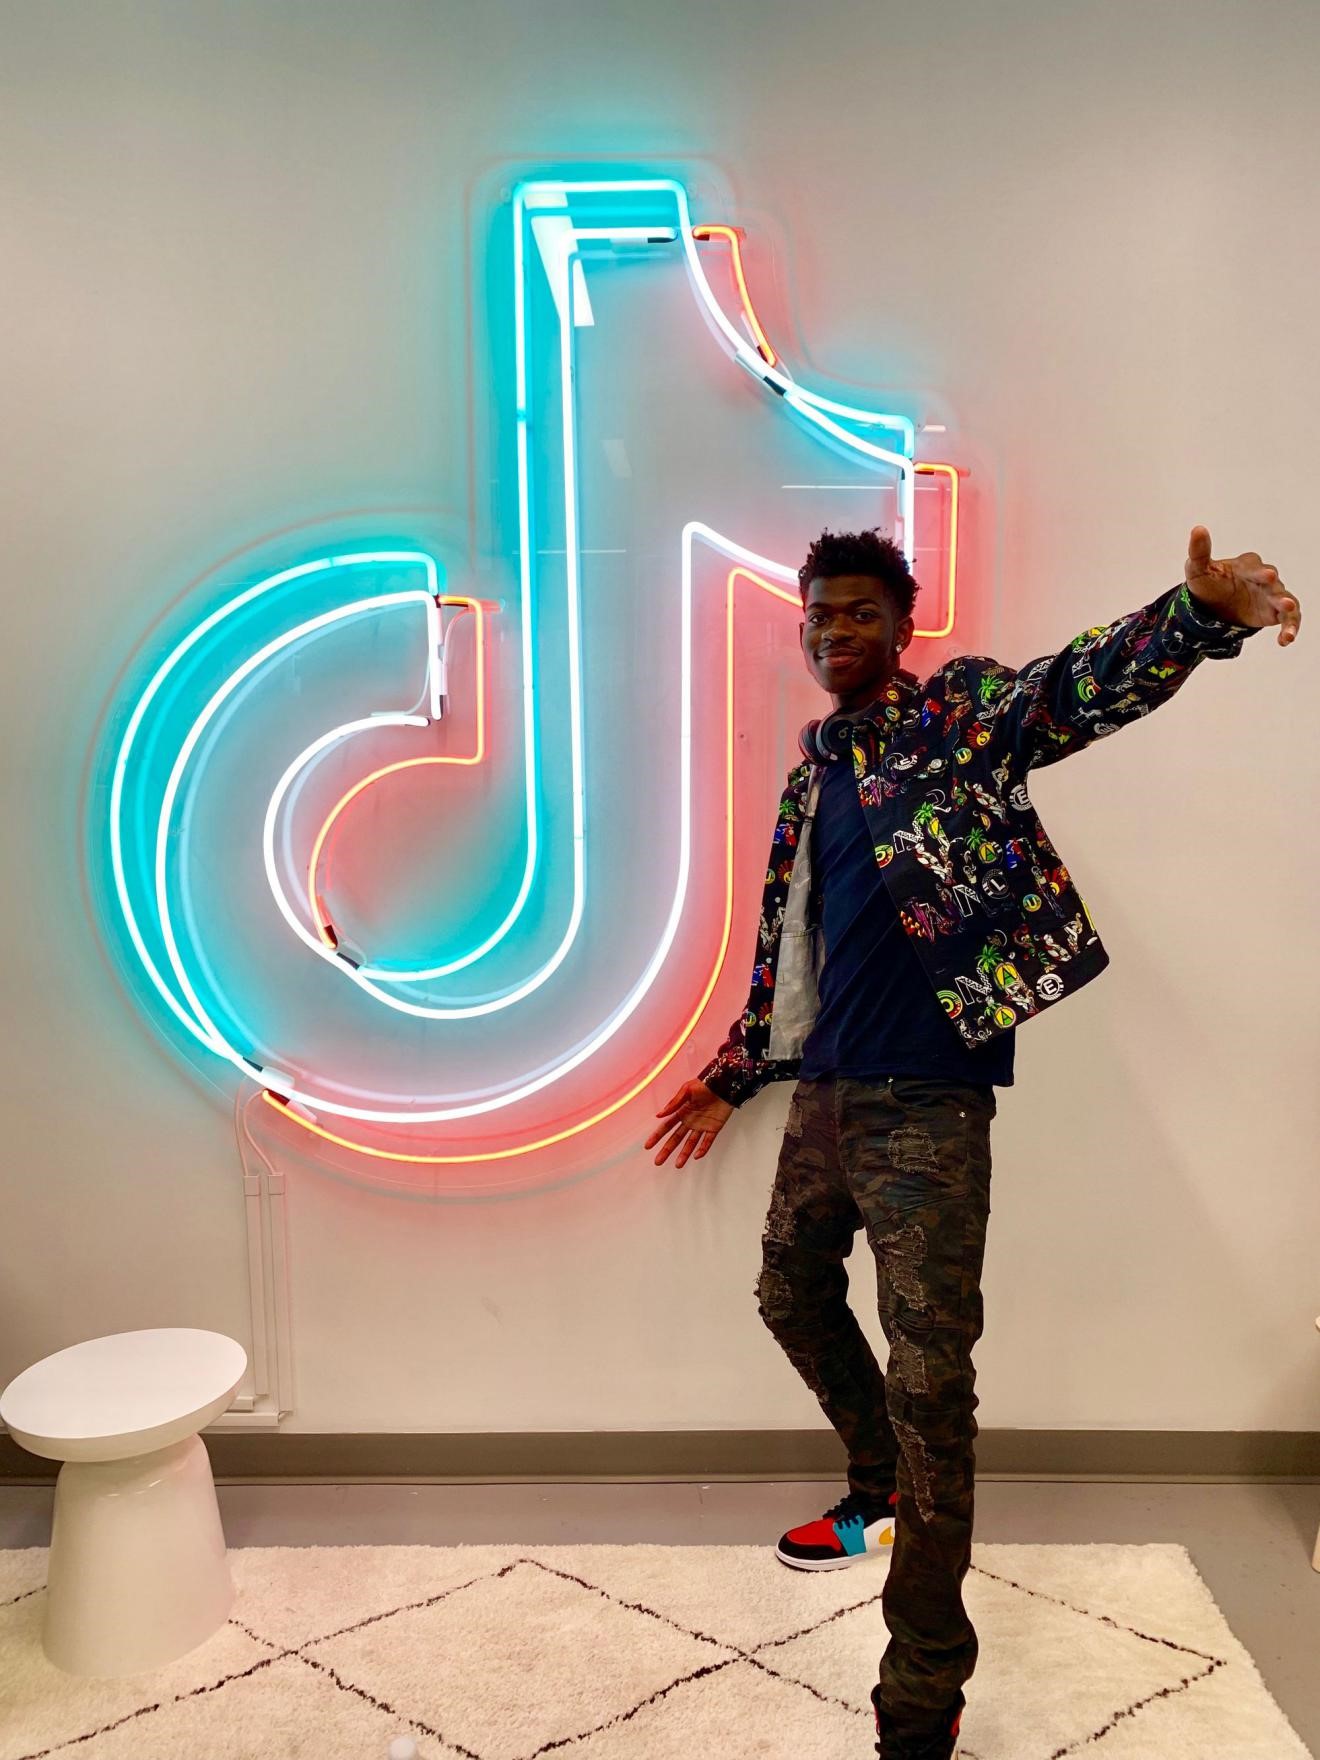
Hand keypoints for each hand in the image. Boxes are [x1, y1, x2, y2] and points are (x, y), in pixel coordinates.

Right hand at [645, 1079, 734, 1166]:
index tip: (648, 1146)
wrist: (725, 1082)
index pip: (667, 1127)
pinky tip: (696, 1156)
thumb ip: (674, 1103)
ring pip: (691, 1143)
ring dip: (684, 1154)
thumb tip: (659, 1115)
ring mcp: (702, 1126)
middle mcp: (690, 1121)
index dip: (657, 1136)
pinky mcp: (714, 1128)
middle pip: (676, 1138)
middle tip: (658, 1162)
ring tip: (677, 1165)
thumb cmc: (705, 1083)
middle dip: (667, 1150)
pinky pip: (708, 1141)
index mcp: (682, 1112)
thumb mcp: (687, 1090)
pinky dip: (703, 1149)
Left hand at [1184, 526, 1299, 646]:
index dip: (1260, 572)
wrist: (1210, 609)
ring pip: (1285, 599)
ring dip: (1288, 606)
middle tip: (1276, 586)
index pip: (1255, 566)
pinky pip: (1288, 619)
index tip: (1267, 576)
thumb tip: (1198, 529)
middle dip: (1275, 585)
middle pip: (1272, 581)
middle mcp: (1262, 578)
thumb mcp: (1198, 570)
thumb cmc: (1207, 584)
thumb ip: (1199, 552)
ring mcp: (1271, 595)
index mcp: (1246, 566)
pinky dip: (1290, 628)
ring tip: (1288, 610)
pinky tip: (1286, 640)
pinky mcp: (1274, 612)